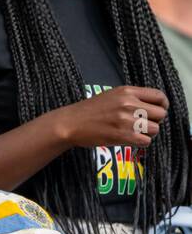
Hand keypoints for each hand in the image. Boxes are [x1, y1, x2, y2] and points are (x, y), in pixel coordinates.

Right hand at [54, 85, 168, 148]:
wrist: (71, 123)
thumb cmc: (90, 110)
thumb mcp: (112, 96)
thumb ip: (132, 98)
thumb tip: (154, 107)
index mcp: (127, 91)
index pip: (159, 96)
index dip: (162, 105)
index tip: (156, 111)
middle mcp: (129, 104)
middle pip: (161, 114)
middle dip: (154, 121)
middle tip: (142, 123)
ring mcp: (126, 120)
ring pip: (155, 129)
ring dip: (147, 133)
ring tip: (133, 132)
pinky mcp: (123, 135)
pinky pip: (146, 141)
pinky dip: (140, 142)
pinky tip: (128, 138)